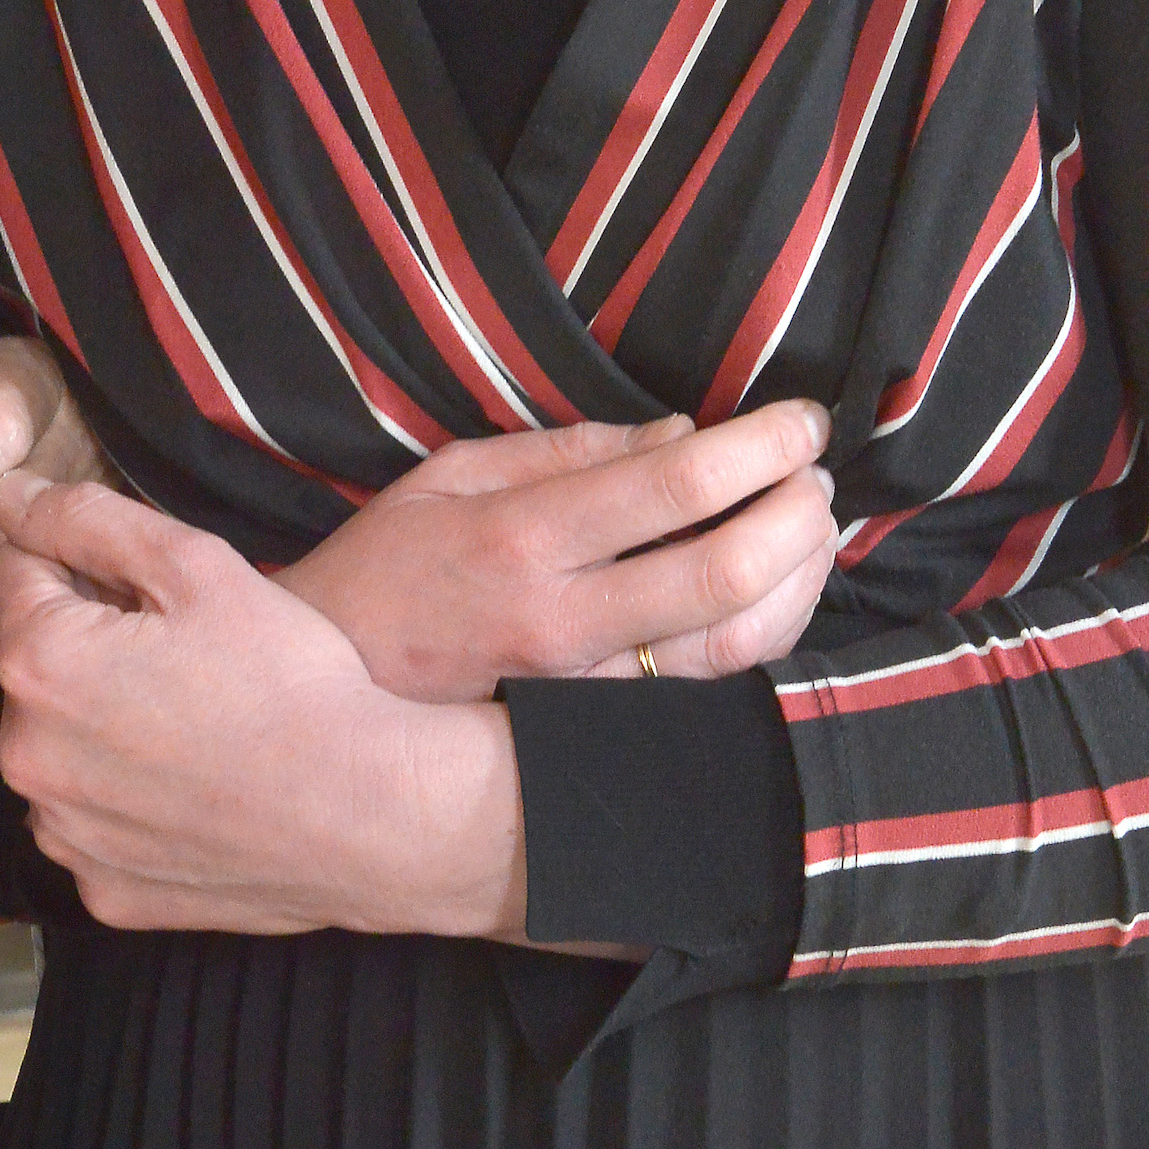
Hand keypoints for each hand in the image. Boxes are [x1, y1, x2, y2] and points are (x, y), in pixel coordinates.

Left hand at [0, 472, 525, 937]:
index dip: (92, 565)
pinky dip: (129, 803)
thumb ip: (84, 517)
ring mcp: (63, 836)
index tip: (159, 592)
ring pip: (62, 747)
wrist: (370, 815)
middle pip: (38, 665)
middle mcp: (25, 758)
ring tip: (198, 723)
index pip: (22, 573)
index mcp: (38, 664)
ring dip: (103, 725)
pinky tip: (197, 788)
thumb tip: (5, 495)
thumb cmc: (290, 680)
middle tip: (189, 655)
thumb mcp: (195, 564)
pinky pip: (95, 824)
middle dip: (93, 646)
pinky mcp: (103, 891)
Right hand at [288, 404, 836, 699]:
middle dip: (796, 513)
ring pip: (736, 644)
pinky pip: (713, 686)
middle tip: (816, 470)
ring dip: (799, 577)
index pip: (672, 487)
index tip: (800, 418)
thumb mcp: (451, 474)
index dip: (757, 447)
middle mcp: (565, 621)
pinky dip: (771, 632)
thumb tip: (680, 435)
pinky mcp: (605, 729)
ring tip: (814, 521)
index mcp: (522, 538)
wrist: (333, 692)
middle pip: (723, 573)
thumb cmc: (389, 566)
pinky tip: (786, 587)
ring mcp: (591, 689)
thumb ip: (566, 451)